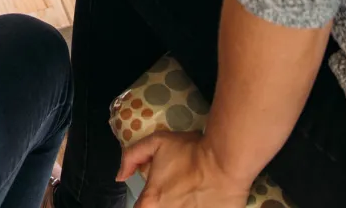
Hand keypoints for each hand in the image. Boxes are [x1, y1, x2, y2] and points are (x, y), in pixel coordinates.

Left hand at [118, 132, 250, 207]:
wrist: (225, 162)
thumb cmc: (190, 152)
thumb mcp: (157, 142)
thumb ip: (132, 156)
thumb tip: (120, 176)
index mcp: (151, 201)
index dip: (144, 202)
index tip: (152, 195)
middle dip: (160, 203)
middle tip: (173, 193)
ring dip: (178, 205)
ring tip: (186, 197)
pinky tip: (197, 201)